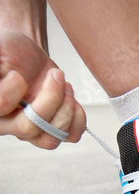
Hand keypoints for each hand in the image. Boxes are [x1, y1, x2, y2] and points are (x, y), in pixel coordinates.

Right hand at [0, 30, 85, 148]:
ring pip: (50, 138)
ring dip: (65, 108)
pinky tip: (71, 99)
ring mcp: (33, 132)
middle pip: (29, 126)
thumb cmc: (11, 55)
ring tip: (64, 85)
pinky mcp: (53, 131)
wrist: (30, 60)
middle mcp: (9, 125)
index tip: (18, 75)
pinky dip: (77, 118)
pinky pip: (70, 137)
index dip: (13, 90)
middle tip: (55, 76)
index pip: (2, 107)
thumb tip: (3, 72)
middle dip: (50, 98)